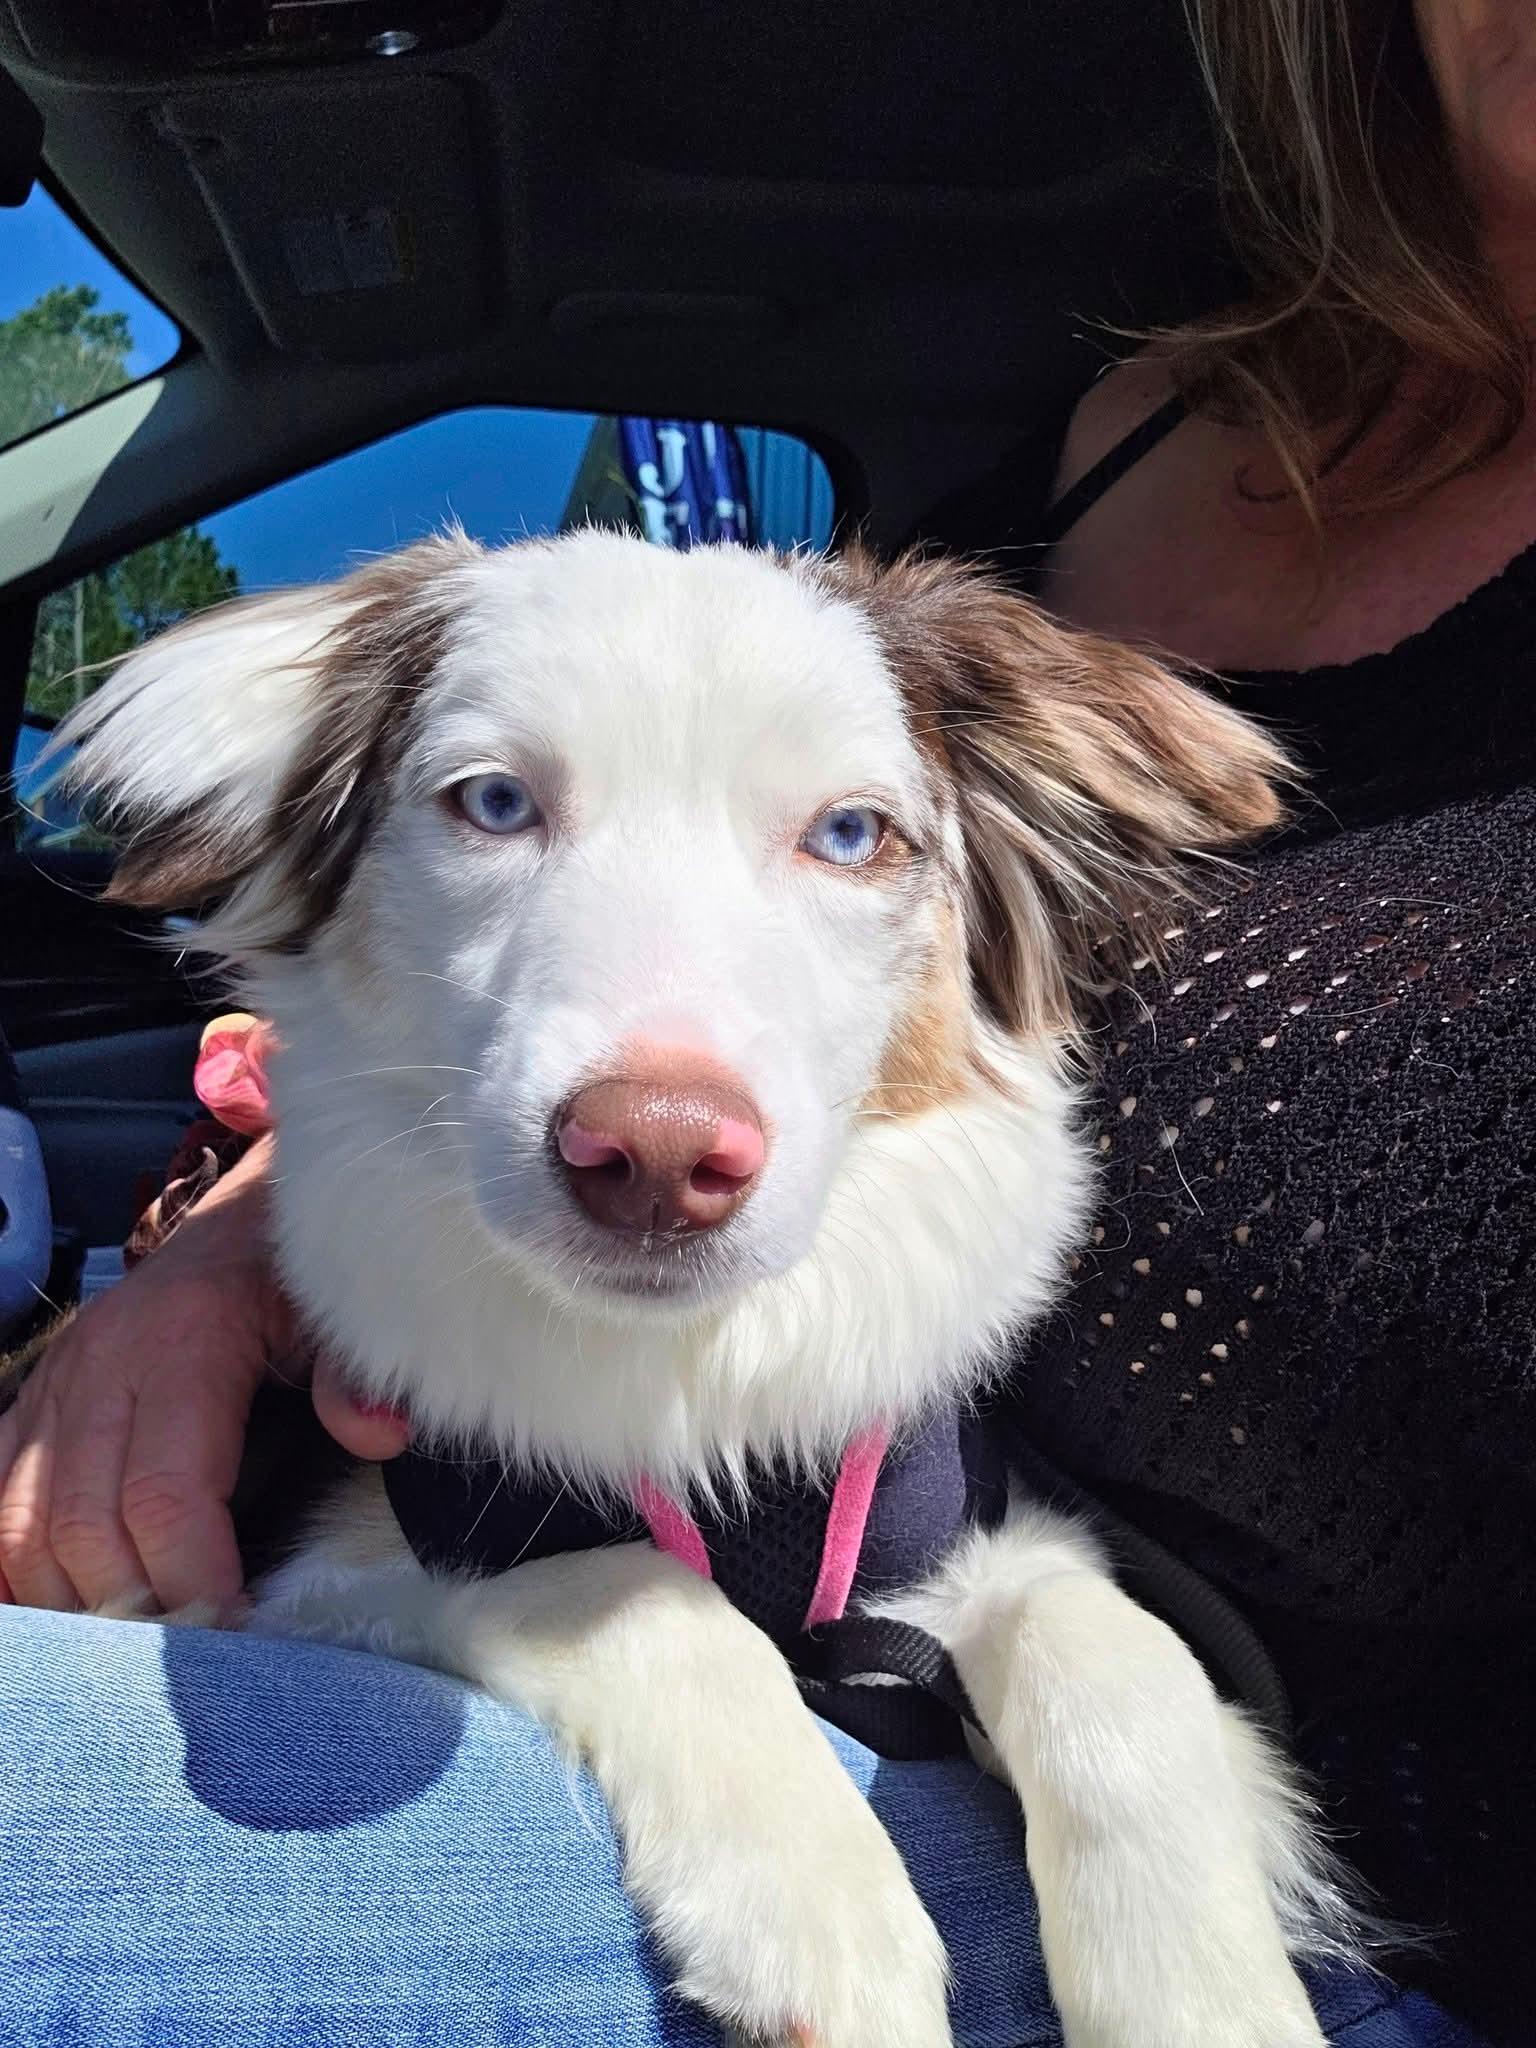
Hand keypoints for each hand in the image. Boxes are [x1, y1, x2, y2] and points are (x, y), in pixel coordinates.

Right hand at [0, 1135, 407, 1615]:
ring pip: (23, 1526)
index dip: (191, 1576)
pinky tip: (56, 1616)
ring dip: (70, 1603)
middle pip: (83, 1525)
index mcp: (182, 1340)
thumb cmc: (297, 1276)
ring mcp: (54, 1388)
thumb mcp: (341, 1309)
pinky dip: (12, 1569)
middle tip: (190, 1659)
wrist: (242, 1220)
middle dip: (132, 1607)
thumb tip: (378, 1434)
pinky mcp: (31, 1407)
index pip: (164, 1492)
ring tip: (135, 1650)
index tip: (236, 1632)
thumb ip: (358, 1374)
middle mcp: (100, 1364)